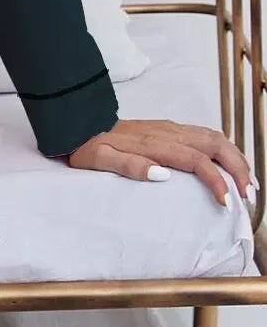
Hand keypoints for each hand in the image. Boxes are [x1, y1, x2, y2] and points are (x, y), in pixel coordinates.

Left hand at [53, 117, 256, 208]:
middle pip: (216, 144)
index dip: (216, 180)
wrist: (79, 124)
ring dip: (236, 158)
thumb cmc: (88, 146)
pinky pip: (206, 135)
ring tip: (247, 183)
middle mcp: (168, 131)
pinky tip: (229, 164)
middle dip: (238, 168)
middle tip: (248, 194)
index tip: (226, 201)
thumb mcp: (100, 160)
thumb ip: (130, 166)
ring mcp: (171, 128)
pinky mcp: (169, 128)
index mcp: (155, 143)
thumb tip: (163, 175)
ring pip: (215, 137)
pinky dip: (225, 150)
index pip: (197, 161)